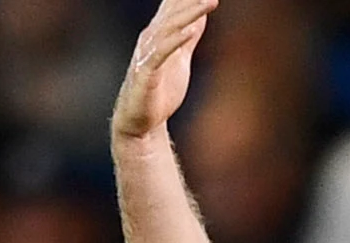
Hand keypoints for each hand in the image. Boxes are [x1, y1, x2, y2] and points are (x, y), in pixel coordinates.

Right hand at [112, 0, 217, 142]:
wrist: (140, 122)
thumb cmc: (160, 89)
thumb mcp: (179, 58)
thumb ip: (188, 37)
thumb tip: (200, 16)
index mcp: (159, 34)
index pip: (173, 6)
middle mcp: (150, 39)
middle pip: (173, 12)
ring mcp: (147, 56)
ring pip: (169, 28)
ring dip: (189, 14)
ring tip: (209, 3)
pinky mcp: (146, 74)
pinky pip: (161, 54)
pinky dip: (175, 42)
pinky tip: (190, 33)